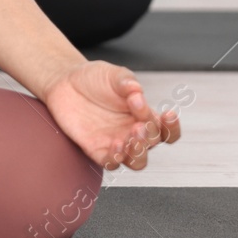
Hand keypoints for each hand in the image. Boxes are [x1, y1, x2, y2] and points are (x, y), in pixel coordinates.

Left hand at [41, 61, 180, 170]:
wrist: (65, 81)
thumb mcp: (113, 74)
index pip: (166, 130)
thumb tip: (137, 92)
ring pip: (136, 162)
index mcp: (143, 116)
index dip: (172, 127)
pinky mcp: (96, 149)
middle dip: (149, 137)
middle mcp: (132, 132)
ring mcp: (115, 142)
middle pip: (152, 145)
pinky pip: (111, 162)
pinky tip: (115, 144)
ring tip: (130, 138)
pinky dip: (116, 158)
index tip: (168, 114)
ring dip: (138, 153)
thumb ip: (126, 82)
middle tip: (140, 125)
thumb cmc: (94, 78)